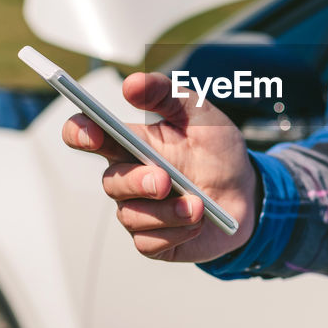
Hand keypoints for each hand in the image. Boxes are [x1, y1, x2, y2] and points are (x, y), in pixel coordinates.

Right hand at [62, 71, 257, 262]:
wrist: (247, 193)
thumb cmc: (217, 151)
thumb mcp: (200, 113)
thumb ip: (167, 94)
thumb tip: (132, 84)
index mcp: (132, 142)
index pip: (89, 135)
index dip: (80, 133)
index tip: (92, 133)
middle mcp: (129, 177)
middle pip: (110, 181)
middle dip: (136, 181)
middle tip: (164, 180)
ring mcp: (139, 211)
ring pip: (131, 216)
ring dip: (165, 212)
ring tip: (197, 205)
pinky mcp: (154, 240)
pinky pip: (149, 243)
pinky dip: (175, 234)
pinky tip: (197, 223)